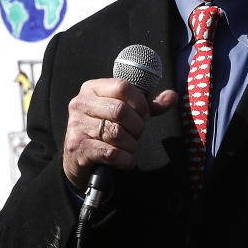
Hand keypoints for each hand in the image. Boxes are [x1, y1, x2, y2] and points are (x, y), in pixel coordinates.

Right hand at [63, 78, 177, 192]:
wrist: (78, 159)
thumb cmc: (105, 131)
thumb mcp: (125, 114)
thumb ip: (148, 105)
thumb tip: (171, 96)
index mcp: (92, 89)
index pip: (122, 86)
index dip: (140, 102)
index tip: (144, 114)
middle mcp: (80, 103)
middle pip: (120, 110)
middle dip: (137, 126)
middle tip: (137, 133)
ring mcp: (76, 125)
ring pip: (116, 133)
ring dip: (131, 145)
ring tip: (129, 147)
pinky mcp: (77, 147)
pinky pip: (111, 153)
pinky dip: (125, 160)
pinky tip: (125, 161)